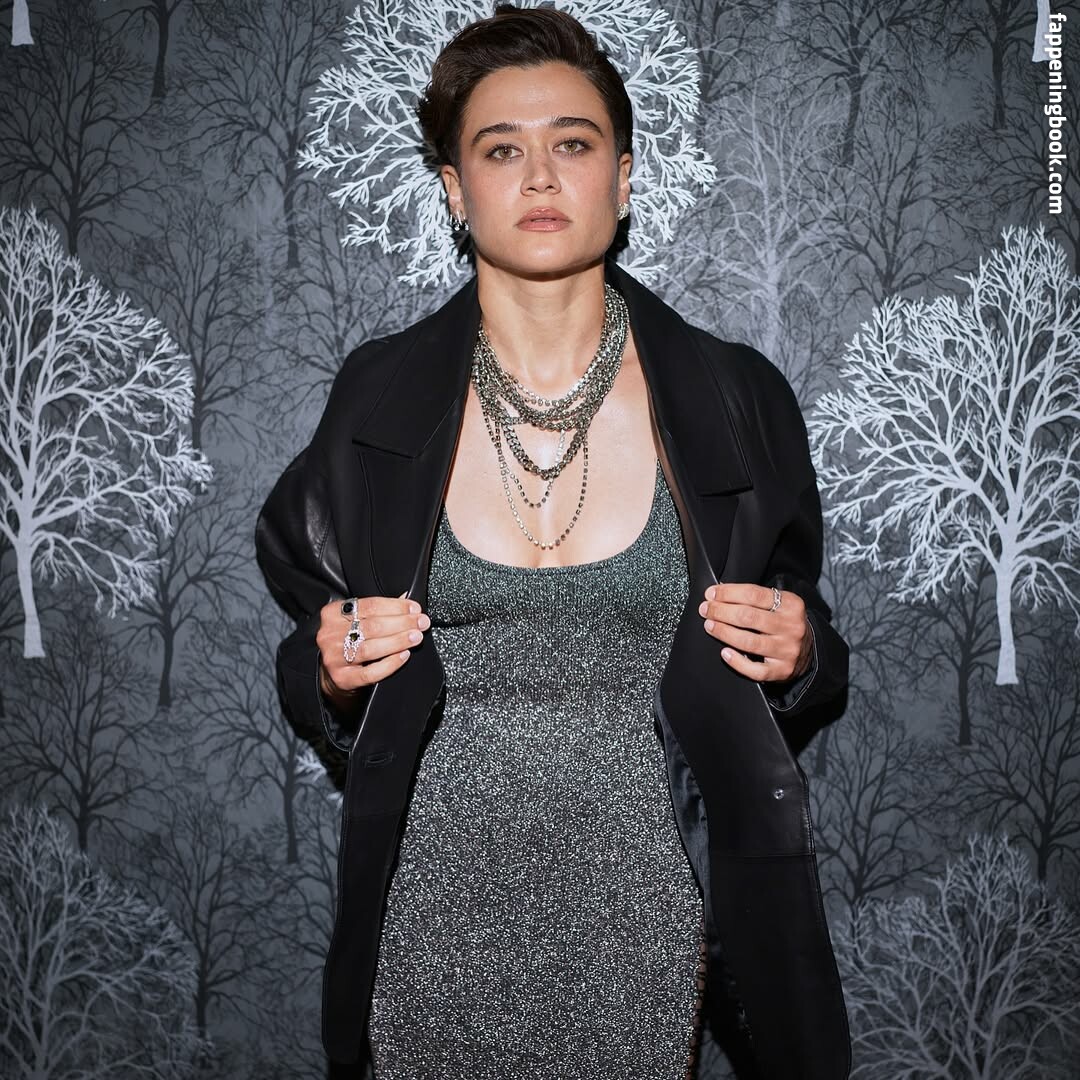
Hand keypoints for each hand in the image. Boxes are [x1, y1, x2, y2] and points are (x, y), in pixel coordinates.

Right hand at [316, 593, 429, 700]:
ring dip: (398, 641)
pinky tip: (403, 655)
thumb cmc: (347, 641)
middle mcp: (330, 634)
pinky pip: (370, 672)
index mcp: (333, 613)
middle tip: (421, 623)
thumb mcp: (356, 620)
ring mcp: (334, 657)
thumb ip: (379, 610)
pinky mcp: (342, 678)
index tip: (414, 609)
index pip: (369, 606)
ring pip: (371, 648)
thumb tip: (407, 601)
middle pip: (372, 626)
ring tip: (416, 637)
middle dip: (402, 623)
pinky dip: (390, 663)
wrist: (332, 672)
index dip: (396, 607)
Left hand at [697, 583, 811, 682]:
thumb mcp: (779, 604)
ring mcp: (787, 650)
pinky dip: (737, 662)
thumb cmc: (784, 623)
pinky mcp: (782, 670)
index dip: (728, 593)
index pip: (754, 594)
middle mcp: (791, 627)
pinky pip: (755, 670)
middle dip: (721, 612)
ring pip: (749, 642)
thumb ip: (754, 598)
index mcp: (791, 605)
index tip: (711, 594)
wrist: (808, 651)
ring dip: (724, 632)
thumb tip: (719, 591)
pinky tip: (725, 653)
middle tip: (706, 610)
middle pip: (748, 617)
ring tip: (710, 626)